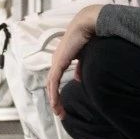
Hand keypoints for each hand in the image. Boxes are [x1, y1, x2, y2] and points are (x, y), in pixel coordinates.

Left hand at [45, 4, 100, 118]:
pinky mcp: (59, 62)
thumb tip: (78, 79)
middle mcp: (56, 61)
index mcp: (61, 59)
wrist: (88, 24)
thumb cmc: (88, 37)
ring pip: (51, 85)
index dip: (57, 93)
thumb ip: (80, 68)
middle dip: (55, 100)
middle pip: (51, 84)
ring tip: (59, 112)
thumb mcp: (85, 57)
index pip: (55, 79)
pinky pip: (54, 81)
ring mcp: (57, 61)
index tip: (62, 105)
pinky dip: (54, 93)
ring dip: (54, 100)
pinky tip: (56, 102)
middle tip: (60, 114)